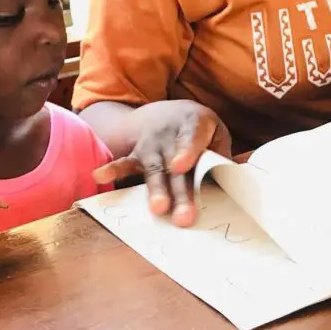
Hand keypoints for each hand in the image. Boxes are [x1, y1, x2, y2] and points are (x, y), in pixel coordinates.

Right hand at [93, 100, 231, 226]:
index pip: (191, 137)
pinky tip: (99, 176)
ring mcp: (151, 145)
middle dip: (179, 191)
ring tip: (159, 210)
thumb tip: (231, 179)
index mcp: (194, 124)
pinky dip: (112, 170)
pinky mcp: (137, 155)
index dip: (187, 151)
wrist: (164, 112)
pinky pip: (125, 163)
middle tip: (183, 217)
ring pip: (154, 170)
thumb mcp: (216, 129)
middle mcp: (170, 135)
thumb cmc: (197, 127)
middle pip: (175, 166)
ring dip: (156, 191)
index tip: (182, 166)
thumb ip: (222, 151)